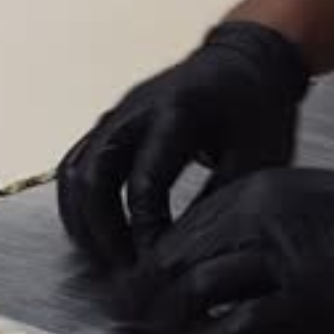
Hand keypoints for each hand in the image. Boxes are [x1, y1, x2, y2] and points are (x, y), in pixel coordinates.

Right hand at [57, 22, 310, 268]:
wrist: (248, 59)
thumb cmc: (258, 107)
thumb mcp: (258, 156)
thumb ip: (223, 202)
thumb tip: (192, 260)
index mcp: (178, 112)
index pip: (145, 183)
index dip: (146, 232)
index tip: (158, 268)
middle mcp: (136, 109)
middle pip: (93, 177)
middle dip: (102, 233)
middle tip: (124, 274)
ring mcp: (117, 113)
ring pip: (75, 172)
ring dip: (84, 222)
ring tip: (107, 263)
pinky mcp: (110, 121)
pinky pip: (77, 164)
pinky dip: (79, 204)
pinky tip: (98, 235)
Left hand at [129, 167, 333, 333]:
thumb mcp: (297, 200)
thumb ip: (248, 226)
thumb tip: (202, 262)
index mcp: (252, 191)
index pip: (177, 230)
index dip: (147, 266)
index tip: (136, 292)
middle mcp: (256, 219)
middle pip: (175, 260)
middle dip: (145, 298)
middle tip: (131, 325)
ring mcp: (279, 258)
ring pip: (195, 292)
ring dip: (169, 324)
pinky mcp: (302, 300)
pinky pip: (236, 327)